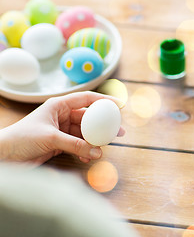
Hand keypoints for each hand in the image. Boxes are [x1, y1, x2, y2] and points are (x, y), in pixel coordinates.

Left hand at [0, 91, 124, 164]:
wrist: (5, 155)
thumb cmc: (21, 138)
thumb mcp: (50, 138)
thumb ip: (75, 144)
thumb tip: (97, 152)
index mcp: (59, 105)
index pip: (86, 99)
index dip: (103, 101)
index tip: (118, 107)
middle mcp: (63, 116)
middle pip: (89, 118)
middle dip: (104, 125)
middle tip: (119, 132)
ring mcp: (62, 130)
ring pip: (85, 133)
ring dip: (95, 141)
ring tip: (105, 148)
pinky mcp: (61, 143)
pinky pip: (79, 145)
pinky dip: (85, 151)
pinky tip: (88, 157)